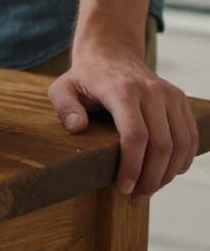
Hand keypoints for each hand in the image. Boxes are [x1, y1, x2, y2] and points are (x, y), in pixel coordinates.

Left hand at [48, 42, 197, 200]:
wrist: (111, 53)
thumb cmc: (84, 77)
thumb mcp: (62, 88)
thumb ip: (65, 107)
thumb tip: (76, 128)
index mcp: (122, 90)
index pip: (136, 135)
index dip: (133, 165)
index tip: (123, 187)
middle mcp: (151, 92)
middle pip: (161, 144)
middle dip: (151, 177)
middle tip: (136, 198)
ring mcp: (169, 96)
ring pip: (180, 144)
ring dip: (167, 174)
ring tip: (149, 191)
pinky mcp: (179, 101)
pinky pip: (189, 136)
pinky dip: (182, 159)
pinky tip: (167, 174)